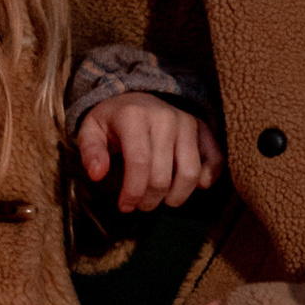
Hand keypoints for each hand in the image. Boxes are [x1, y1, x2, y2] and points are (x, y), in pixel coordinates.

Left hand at [79, 92, 222, 212]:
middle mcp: (165, 117)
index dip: (133, 191)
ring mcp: (187, 122)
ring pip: (190, 173)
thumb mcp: (90, 131)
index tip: (124, 206)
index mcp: (134, 116)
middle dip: (150, 199)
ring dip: (176, 196)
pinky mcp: (202, 129)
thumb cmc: (112, 121)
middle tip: (141, 205)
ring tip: (162, 200)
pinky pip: (215, 160)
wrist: (136, 97)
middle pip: (163, 175)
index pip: (139, 163)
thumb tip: (97, 175)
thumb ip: (91, 152)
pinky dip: (206, 180)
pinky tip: (190, 186)